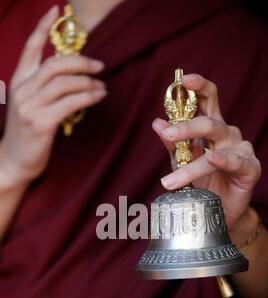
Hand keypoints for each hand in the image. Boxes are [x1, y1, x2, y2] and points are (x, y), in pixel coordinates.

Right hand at [0, 5, 106, 186]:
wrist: (14, 161)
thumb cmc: (27, 134)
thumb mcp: (30, 106)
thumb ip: (44, 90)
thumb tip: (74, 77)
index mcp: (18, 82)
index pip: (30, 48)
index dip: (42, 27)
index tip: (56, 10)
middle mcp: (22, 90)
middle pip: (55, 64)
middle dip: (81, 61)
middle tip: (100, 66)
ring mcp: (30, 107)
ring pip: (65, 83)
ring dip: (88, 82)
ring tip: (102, 87)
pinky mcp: (41, 123)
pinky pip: (70, 103)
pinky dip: (88, 97)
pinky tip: (98, 97)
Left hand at [152, 73, 260, 236]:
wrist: (221, 211)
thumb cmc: (203, 182)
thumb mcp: (183, 161)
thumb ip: (172, 143)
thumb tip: (157, 123)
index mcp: (212, 127)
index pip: (208, 99)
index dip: (199, 85)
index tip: (184, 79)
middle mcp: (227, 134)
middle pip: (209, 121)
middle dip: (186, 126)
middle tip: (167, 135)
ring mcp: (240, 150)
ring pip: (216, 148)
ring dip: (191, 164)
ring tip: (170, 180)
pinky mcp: (251, 169)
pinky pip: (236, 162)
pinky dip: (222, 160)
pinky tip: (212, 158)